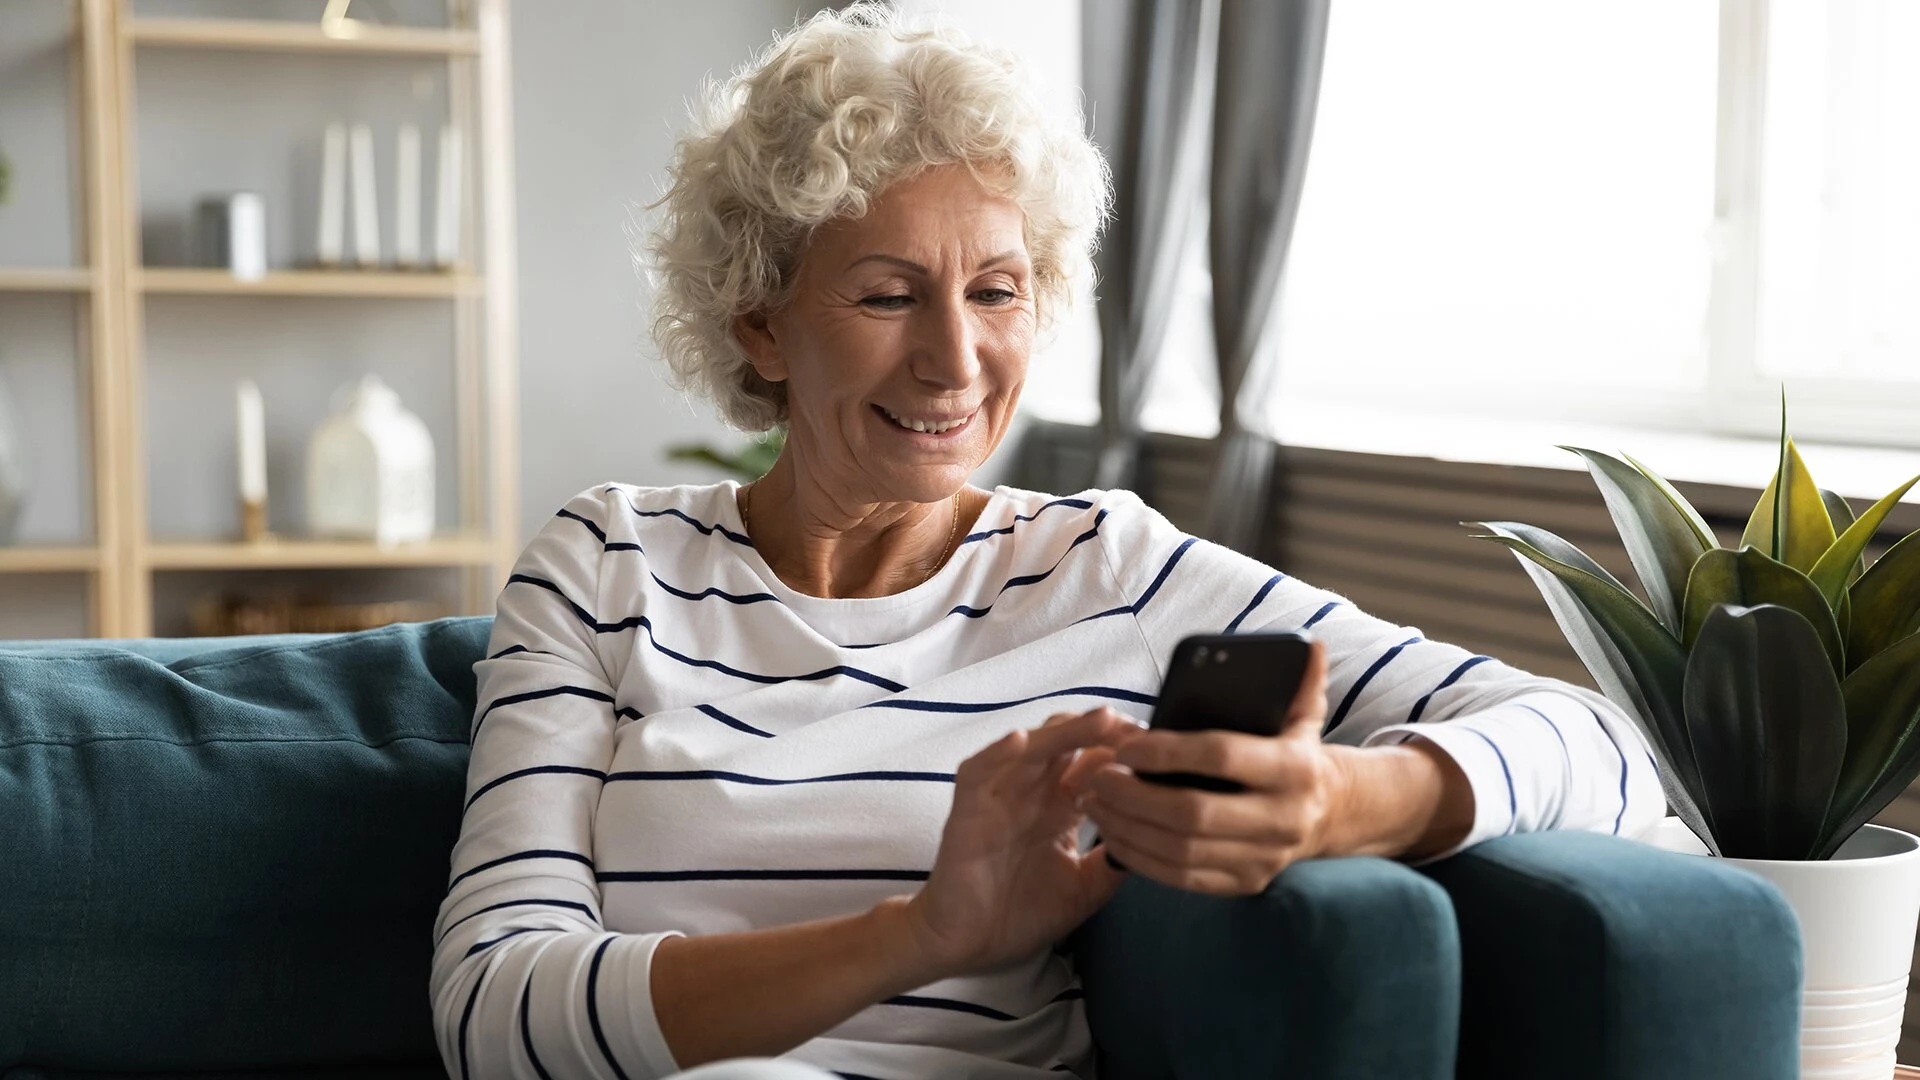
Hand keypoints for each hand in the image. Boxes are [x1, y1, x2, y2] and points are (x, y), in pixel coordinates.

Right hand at [902, 707, 1141, 977]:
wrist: (968, 947)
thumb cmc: (1020, 914)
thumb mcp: (1084, 888)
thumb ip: (1116, 861)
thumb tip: (1160, 838)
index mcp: (1059, 807)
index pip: (1094, 763)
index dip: (1125, 754)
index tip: (1162, 754)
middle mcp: (1031, 793)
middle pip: (1069, 743)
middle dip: (1105, 733)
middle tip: (1142, 734)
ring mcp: (999, 797)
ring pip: (1032, 747)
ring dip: (1066, 731)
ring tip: (1103, 720)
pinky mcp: (967, 811)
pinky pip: (978, 772)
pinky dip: (997, 755)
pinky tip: (1020, 743)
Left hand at [1080, 640, 1349, 895]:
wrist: (1330, 814)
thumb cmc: (1298, 754)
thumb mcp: (1306, 716)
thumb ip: (1302, 680)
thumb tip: (1311, 644)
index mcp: (1294, 769)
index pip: (1222, 756)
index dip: (1167, 752)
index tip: (1124, 746)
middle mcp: (1283, 819)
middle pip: (1193, 813)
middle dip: (1135, 796)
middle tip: (1096, 777)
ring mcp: (1264, 858)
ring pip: (1181, 851)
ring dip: (1128, 828)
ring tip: (1094, 804)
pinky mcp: (1246, 884)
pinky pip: (1183, 879)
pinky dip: (1142, 860)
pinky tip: (1113, 836)